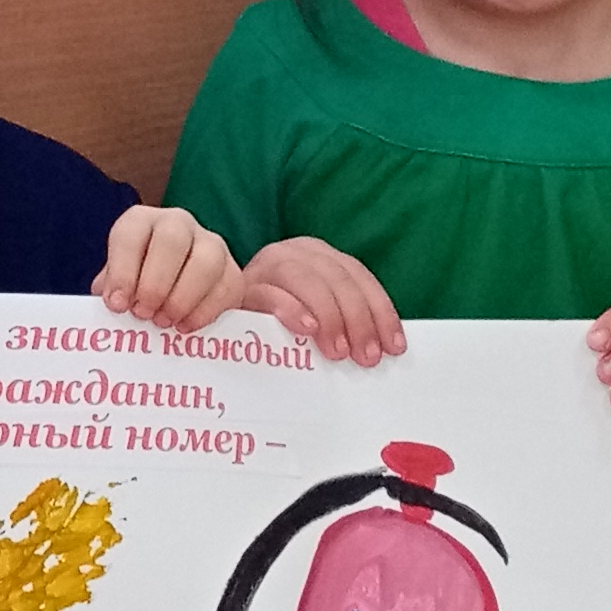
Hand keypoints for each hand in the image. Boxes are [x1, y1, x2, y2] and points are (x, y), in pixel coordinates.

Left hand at [95, 206, 240, 327]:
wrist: (169, 292)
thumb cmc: (135, 286)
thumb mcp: (117, 284)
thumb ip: (112, 291)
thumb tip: (114, 305)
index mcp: (141, 222)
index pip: (131, 234)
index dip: (122, 271)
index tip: (116, 305)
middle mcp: (177, 224)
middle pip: (172, 240)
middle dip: (155, 283)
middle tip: (143, 314)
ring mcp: (211, 244)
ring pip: (207, 260)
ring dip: (183, 297)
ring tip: (164, 322)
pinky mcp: (232, 272)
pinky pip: (227, 287)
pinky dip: (204, 312)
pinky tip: (184, 327)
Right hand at [238, 238, 402, 365]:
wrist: (217, 316)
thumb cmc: (274, 325)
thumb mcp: (316, 318)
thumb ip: (344, 321)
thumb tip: (383, 348)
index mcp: (319, 256)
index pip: (359, 277)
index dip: (380, 311)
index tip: (393, 347)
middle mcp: (295, 253)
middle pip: (338, 278)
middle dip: (359, 319)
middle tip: (366, 357)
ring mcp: (267, 266)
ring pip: (307, 280)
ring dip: (330, 317)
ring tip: (339, 352)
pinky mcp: (241, 287)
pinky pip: (270, 294)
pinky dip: (292, 310)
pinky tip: (307, 331)